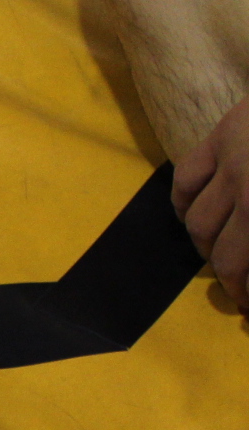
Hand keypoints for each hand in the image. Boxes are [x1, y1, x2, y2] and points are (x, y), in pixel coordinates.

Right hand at [173, 94, 248, 305]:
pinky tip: (200, 218)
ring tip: (225, 256)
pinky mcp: (222, 135)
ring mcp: (232, 161)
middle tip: (245, 294)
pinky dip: (186, 206)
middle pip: (225, 257)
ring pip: (198, 224)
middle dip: (235, 284)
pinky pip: (185, 181)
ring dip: (210, 250)